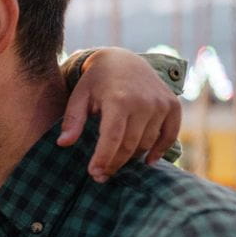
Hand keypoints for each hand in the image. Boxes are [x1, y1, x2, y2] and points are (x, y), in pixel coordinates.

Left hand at [58, 47, 181, 182]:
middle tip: (100, 176)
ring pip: (147, 143)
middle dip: (114, 164)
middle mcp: (143, 102)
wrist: (124, 60)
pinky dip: (160, 150)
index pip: (112, 138)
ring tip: (115, 163)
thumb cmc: (97, 81)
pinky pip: (169, 135)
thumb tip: (63, 143)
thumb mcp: (79, 96)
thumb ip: (72, 120)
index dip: (103, 159)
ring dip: (132, 157)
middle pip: (130, 145)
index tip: (94, 173)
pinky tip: (147, 161)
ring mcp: (161, 104)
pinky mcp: (173, 105)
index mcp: (118, 99)